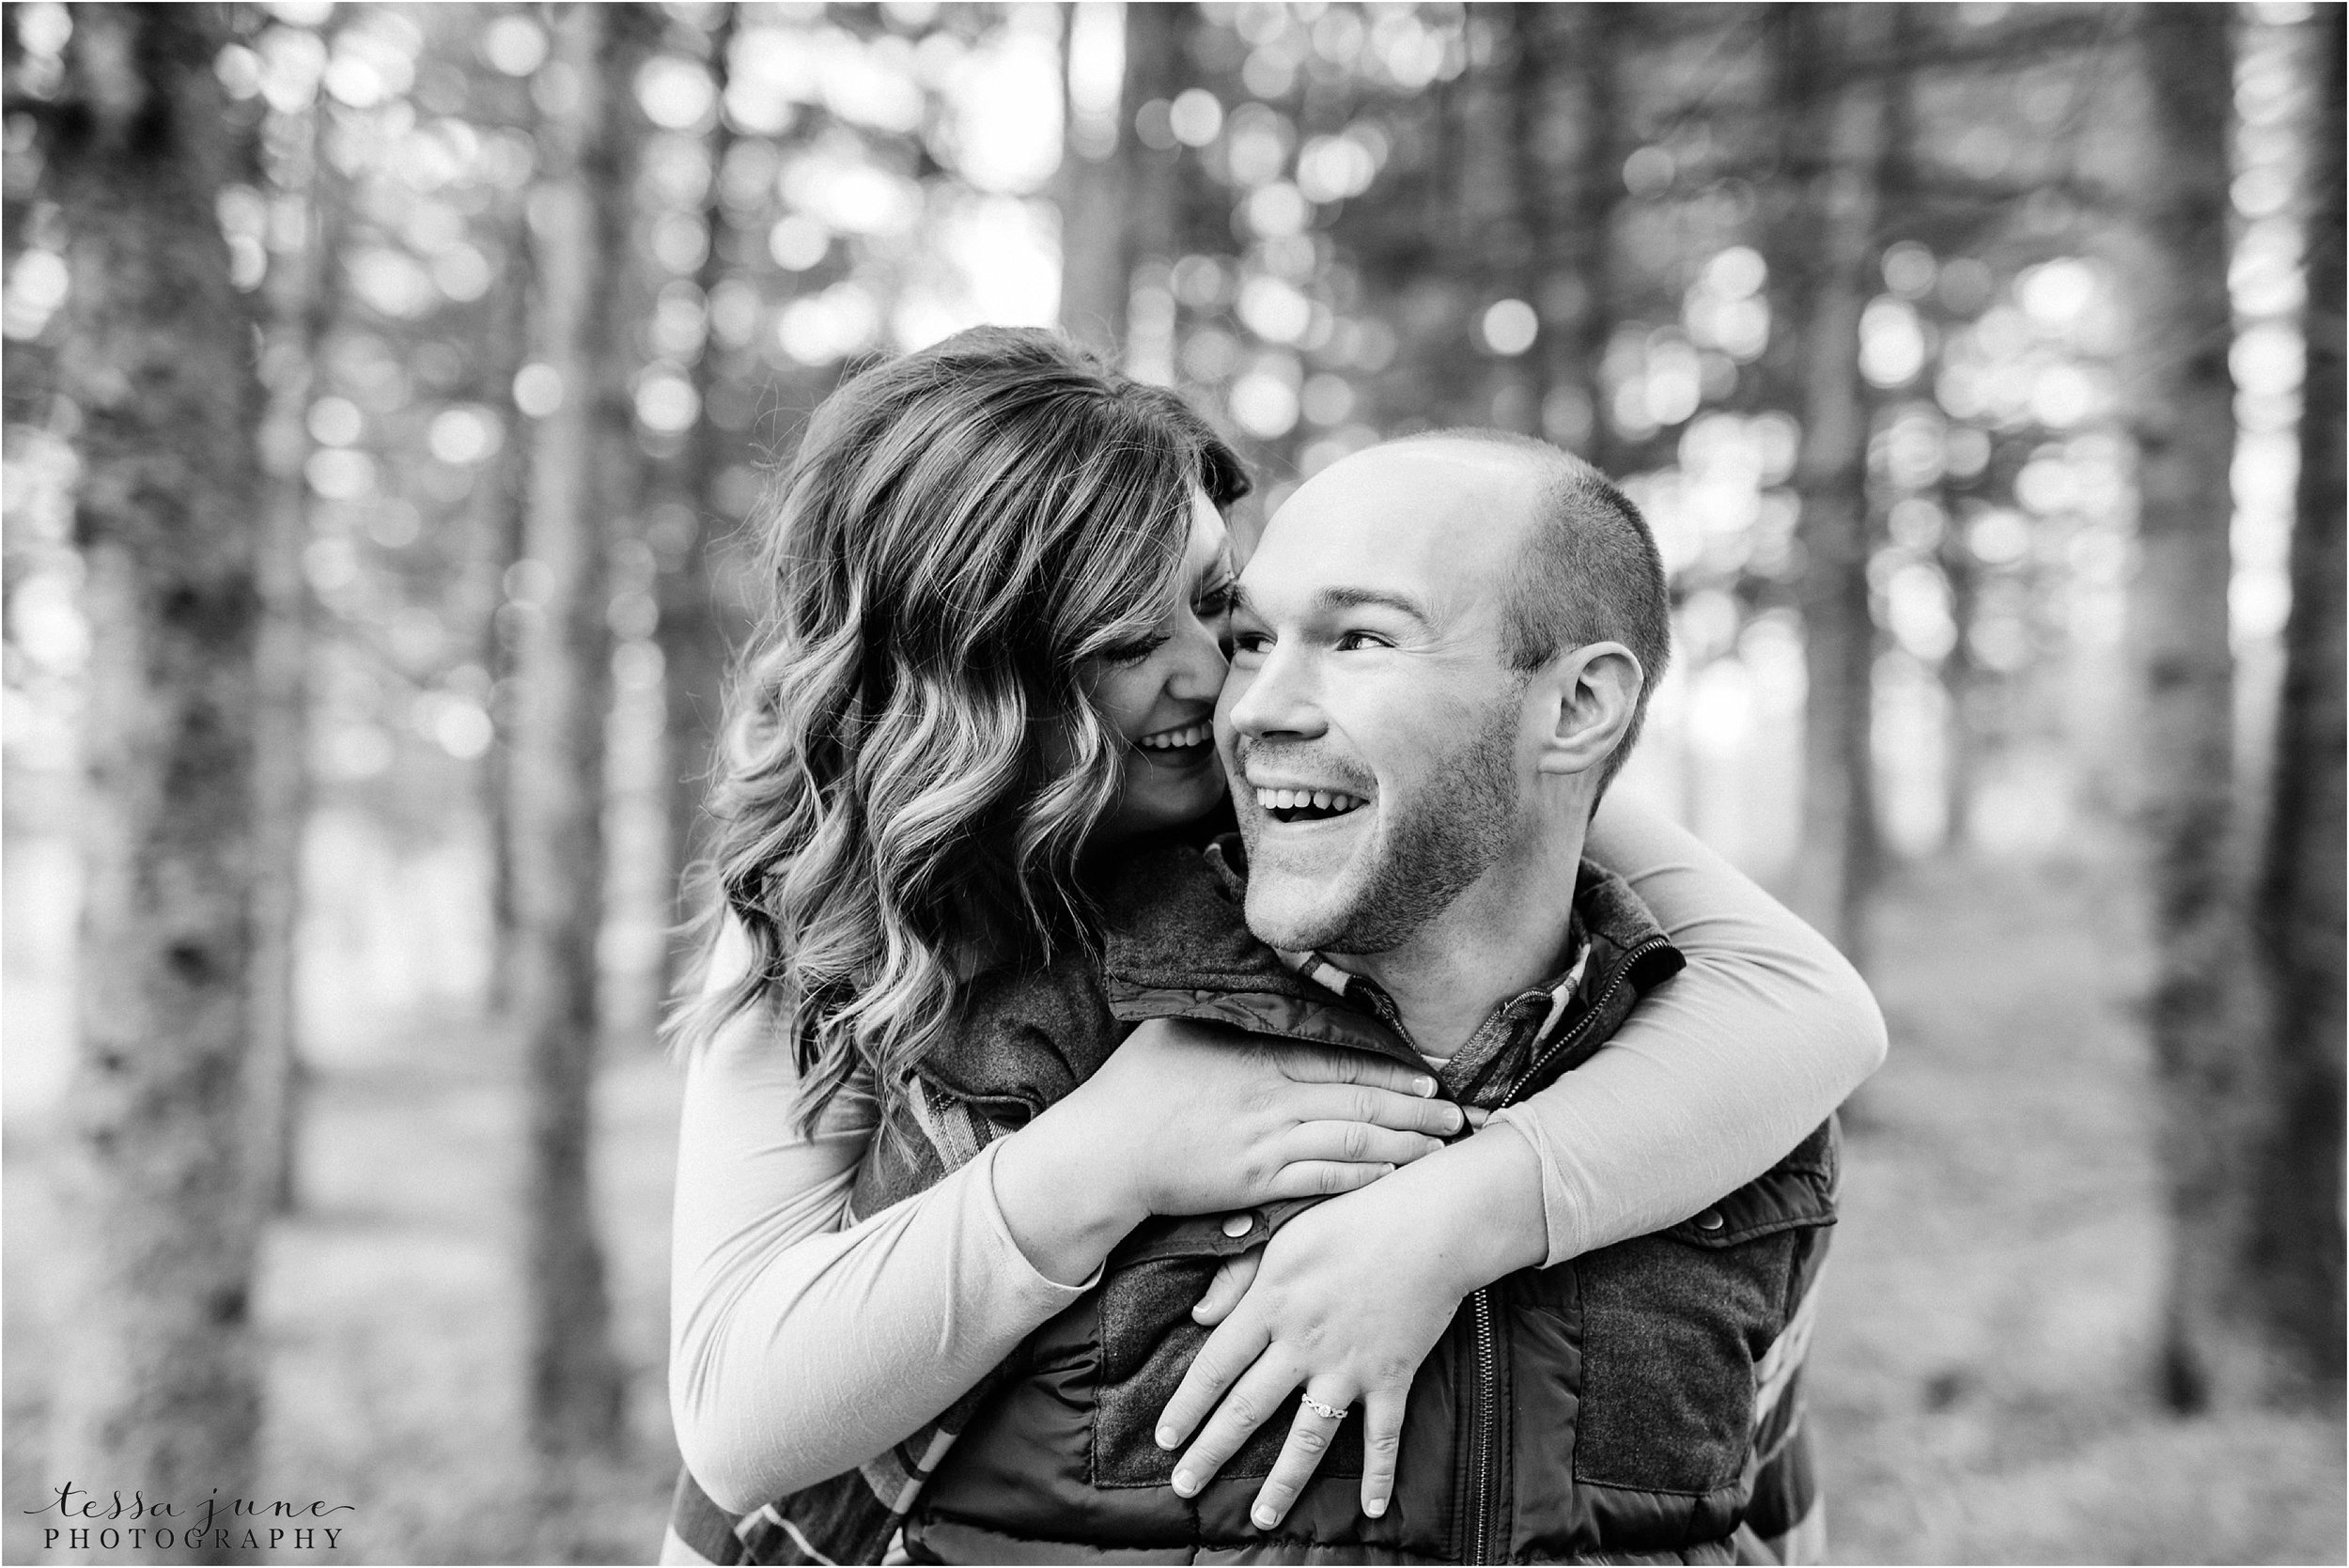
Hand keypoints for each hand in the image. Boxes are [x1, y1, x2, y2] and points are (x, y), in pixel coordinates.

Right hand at [992, 1018, 1461, 1286]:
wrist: (1103, 1152)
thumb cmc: (1136, 1083)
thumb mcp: (1180, 1023)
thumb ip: (1231, 999)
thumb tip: (1272, 960)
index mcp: (1256, 1055)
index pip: (1339, 1057)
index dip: (1390, 1068)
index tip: (1427, 1075)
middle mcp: (1269, 1097)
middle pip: (1359, 1099)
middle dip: (1415, 1110)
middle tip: (1458, 1115)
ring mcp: (1265, 1143)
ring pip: (1351, 1141)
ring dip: (1403, 1146)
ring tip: (1440, 1149)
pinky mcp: (1256, 1184)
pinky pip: (1323, 1179)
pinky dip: (1363, 1178)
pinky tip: (1393, 1179)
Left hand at [1155, 1125, 1546, 1528]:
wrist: (1429, 1221)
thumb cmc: (1352, 1215)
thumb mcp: (1284, 1231)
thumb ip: (1237, 1273)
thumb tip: (1199, 1315)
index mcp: (1271, 1303)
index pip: (1215, 1366)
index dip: (1185, 1406)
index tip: (1164, 1437)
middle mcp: (1303, 1342)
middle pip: (1247, 1409)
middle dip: (1211, 1453)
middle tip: (1184, 1486)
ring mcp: (1350, 1364)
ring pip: (1308, 1436)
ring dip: (1283, 1482)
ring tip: (1261, 1518)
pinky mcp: (1393, 1375)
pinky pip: (1384, 1435)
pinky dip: (1380, 1475)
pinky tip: (1374, 1511)